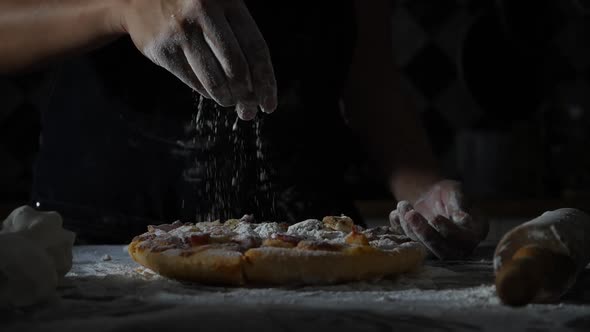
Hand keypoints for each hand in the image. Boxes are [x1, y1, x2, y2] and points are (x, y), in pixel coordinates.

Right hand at [118, 0, 276, 119]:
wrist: (137, 0)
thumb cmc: (192, 9)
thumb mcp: (220, 8)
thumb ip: (240, 41)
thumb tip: (257, 94)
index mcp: (227, 1)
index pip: (256, 48)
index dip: (266, 81)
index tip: (269, 105)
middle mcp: (204, 13)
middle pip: (237, 67)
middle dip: (246, 95)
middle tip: (248, 110)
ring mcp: (181, 31)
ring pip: (214, 80)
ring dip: (227, 98)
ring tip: (230, 101)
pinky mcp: (163, 49)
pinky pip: (193, 82)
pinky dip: (207, 92)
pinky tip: (211, 90)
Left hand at [389, 180, 488, 259]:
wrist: (429, 196)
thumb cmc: (447, 192)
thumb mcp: (454, 190)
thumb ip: (459, 201)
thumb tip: (462, 218)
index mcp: (476, 230)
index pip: (466, 239)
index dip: (449, 231)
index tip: (435, 217)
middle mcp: (460, 246)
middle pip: (444, 250)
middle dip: (425, 233)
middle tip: (411, 214)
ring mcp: (440, 250)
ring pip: (425, 250)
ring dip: (410, 229)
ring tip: (403, 205)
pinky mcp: (422, 249)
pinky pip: (410, 246)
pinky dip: (400, 230)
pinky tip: (395, 213)